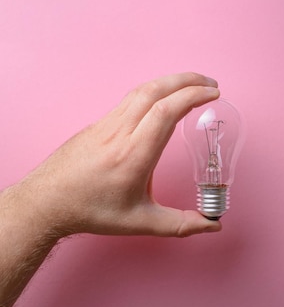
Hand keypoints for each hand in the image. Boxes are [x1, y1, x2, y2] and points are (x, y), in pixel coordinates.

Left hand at [12, 72, 221, 237]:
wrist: (46, 202)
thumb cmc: (91, 211)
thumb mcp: (140, 222)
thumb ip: (180, 224)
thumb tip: (213, 226)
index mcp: (134, 154)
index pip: (166, 111)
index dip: (192, 96)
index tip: (213, 94)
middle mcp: (120, 132)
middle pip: (155, 90)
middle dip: (187, 80)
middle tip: (211, 82)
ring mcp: (107, 124)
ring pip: (141, 90)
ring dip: (171, 81)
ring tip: (193, 84)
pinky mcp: (99, 123)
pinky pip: (130, 99)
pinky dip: (154, 90)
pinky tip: (164, 98)